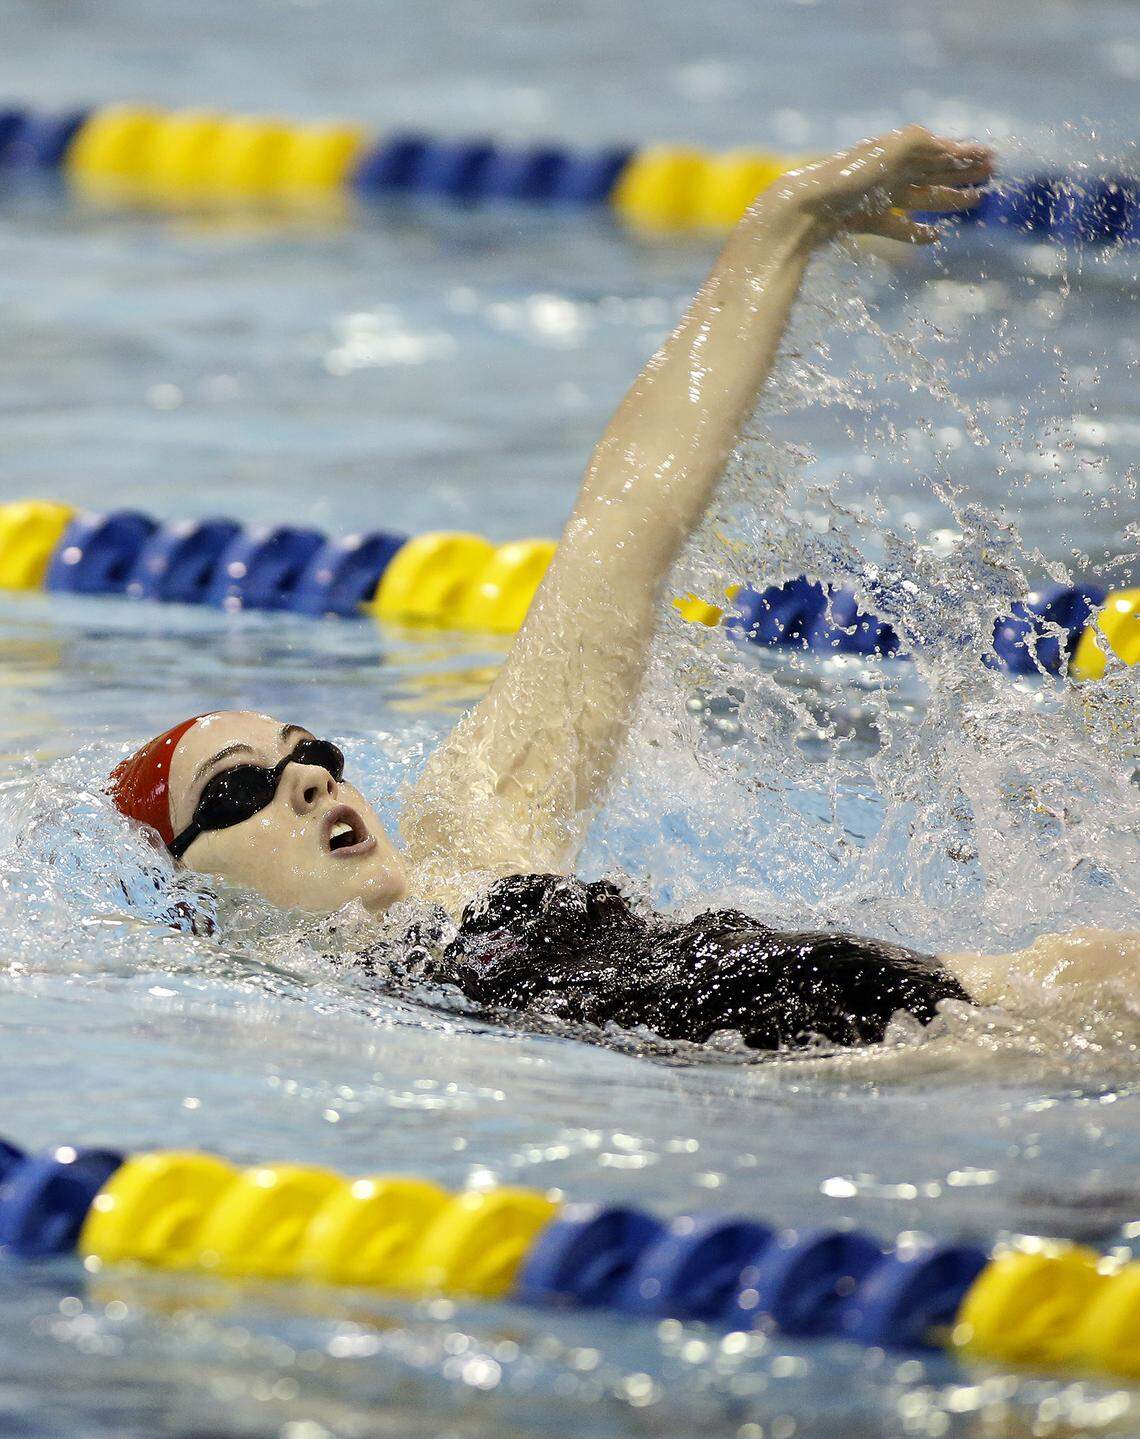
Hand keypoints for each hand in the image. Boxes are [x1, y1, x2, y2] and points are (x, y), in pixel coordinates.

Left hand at [779, 125, 995, 244]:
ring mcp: (874, 197)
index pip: (939, 150)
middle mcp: (887, 171)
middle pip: (932, 171)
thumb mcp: (888, 153)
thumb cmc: (842, 180)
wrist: (799, 210)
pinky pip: (895, 226)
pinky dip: (915, 232)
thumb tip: (949, 144)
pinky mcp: (861, 222)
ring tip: (974, 201)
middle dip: (962, 173)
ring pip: (920, 198)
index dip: (964, 154)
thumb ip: (920, 144)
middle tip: (991, 175)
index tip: (991, 156)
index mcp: (896, 151)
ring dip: (948, 200)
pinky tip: (934, 238)